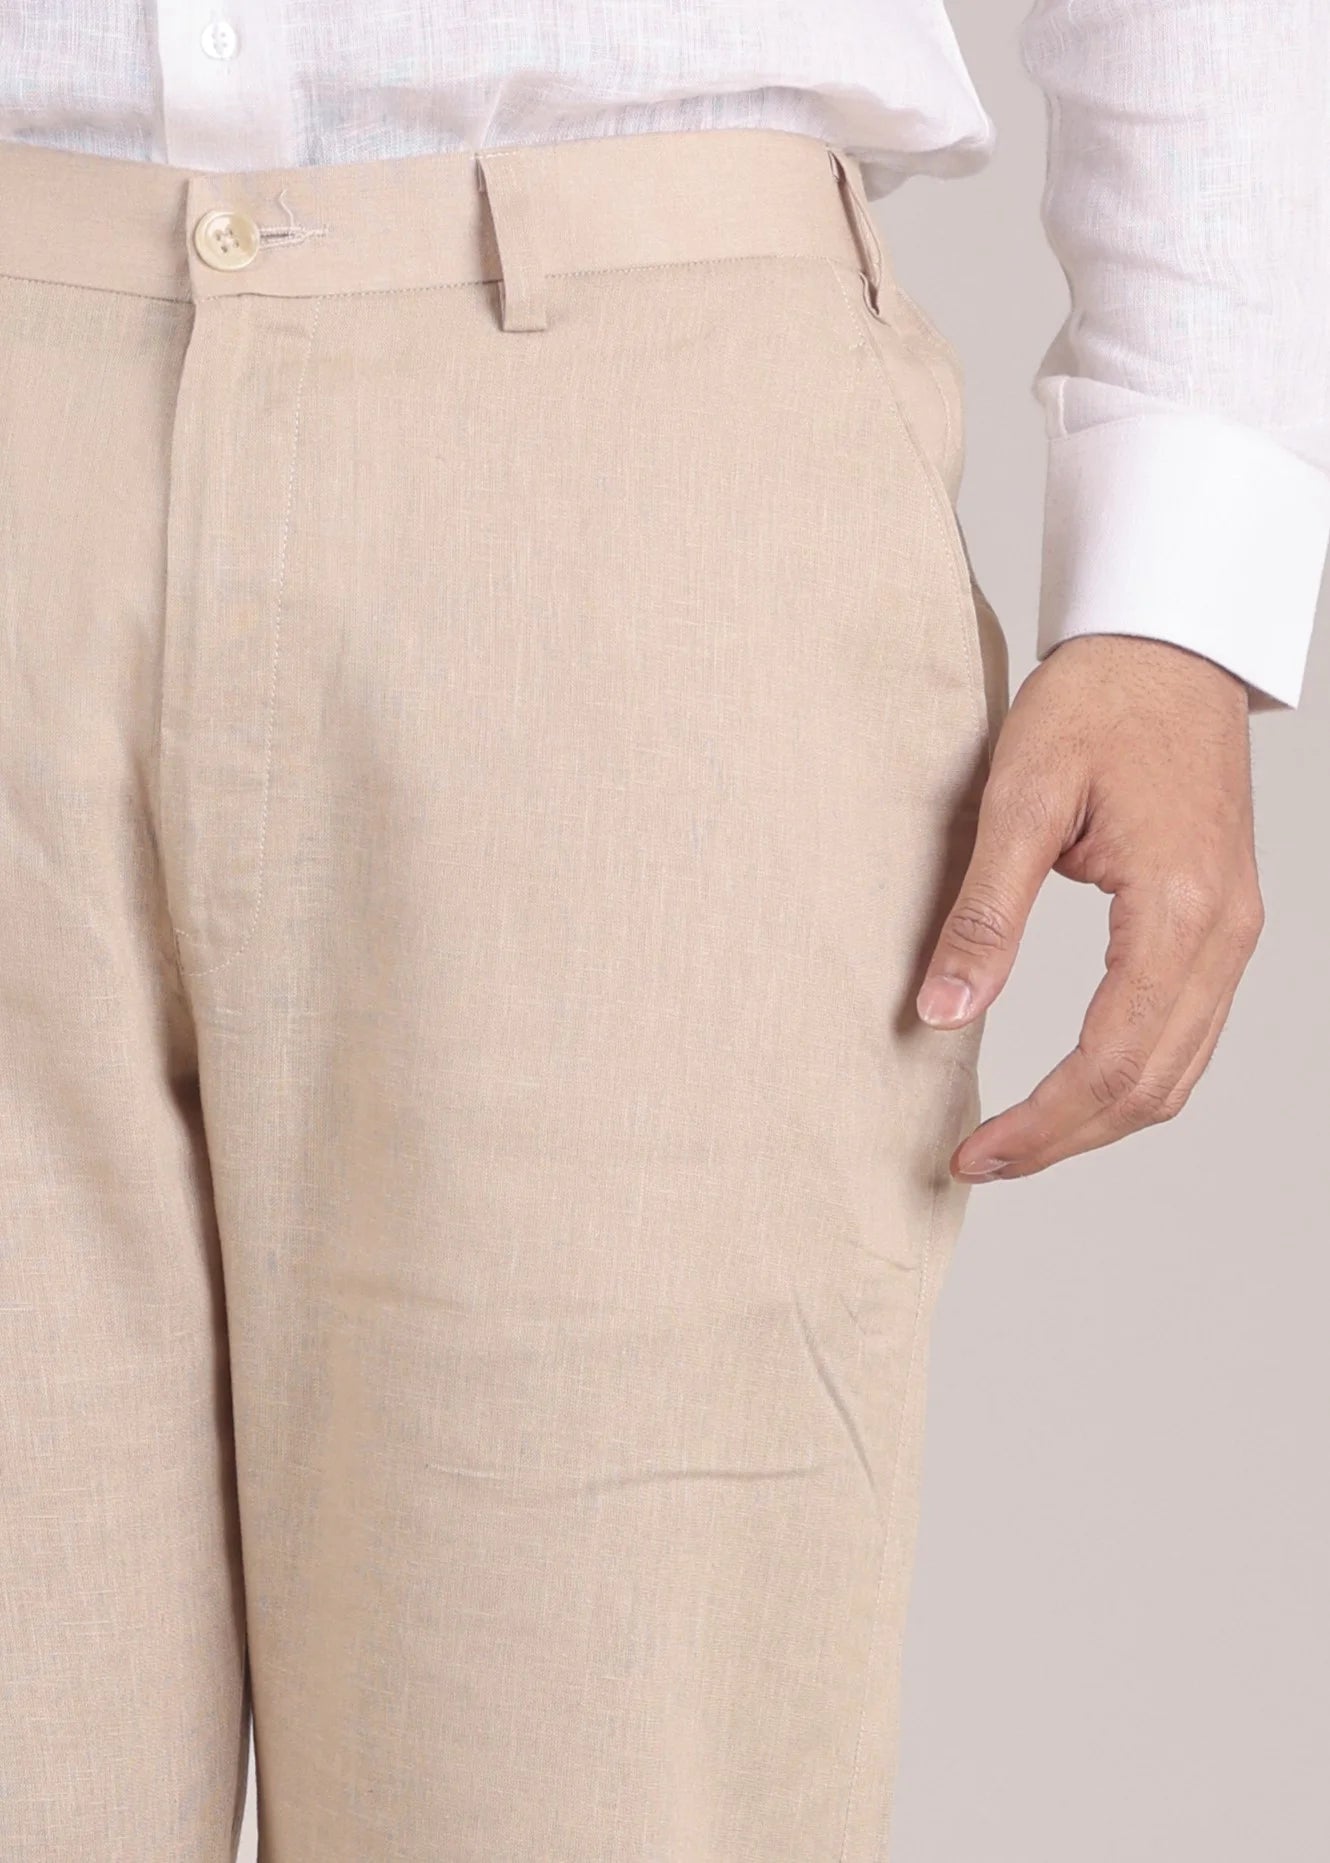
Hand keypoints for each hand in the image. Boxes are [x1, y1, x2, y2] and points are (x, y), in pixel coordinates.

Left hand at [917, 635, 1264, 1180]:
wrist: (1167, 645)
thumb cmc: (1096, 703)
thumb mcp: (1020, 798)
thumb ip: (986, 915)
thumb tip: (943, 1013)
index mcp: (1180, 907)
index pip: (1111, 1061)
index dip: (1041, 1123)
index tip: (973, 1153)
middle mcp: (1225, 934)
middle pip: (1154, 1086)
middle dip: (1066, 1139)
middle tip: (981, 1161)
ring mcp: (1235, 932)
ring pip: (1179, 1071)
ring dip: (1100, 1119)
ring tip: (1018, 1139)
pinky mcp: (1224, 924)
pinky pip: (1188, 1033)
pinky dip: (1132, 1077)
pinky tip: (1073, 1086)